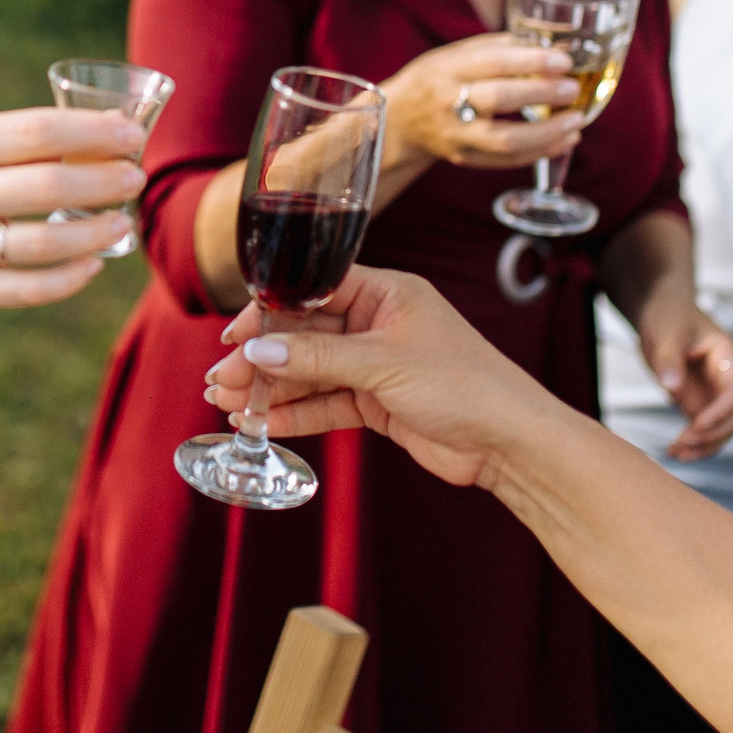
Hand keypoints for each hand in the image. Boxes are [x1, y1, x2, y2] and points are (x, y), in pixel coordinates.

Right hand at [0, 108, 148, 309]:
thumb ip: (23, 139)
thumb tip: (111, 135)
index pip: (37, 131)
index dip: (93, 132)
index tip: (132, 134)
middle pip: (48, 187)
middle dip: (105, 181)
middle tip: (135, 178)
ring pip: (44, 244)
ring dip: (96, 233)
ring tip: (122, 221)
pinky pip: (28, 290)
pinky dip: (69, 279)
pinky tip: (93, 265)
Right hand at [199, 265, 557, 489]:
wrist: (511, 442)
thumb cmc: (467, 385)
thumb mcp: (385, 363)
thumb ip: (319, 356)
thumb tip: (261, 349)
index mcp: (387, 292)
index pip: (313, 290)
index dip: (270, 312)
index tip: (234, 336)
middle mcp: (378, 323)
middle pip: (304, 333)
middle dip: (262, 356)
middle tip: (222, 378)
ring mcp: (376, 364)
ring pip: (310, 372)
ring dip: (271, 388)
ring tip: (228, 404)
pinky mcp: (378, 403)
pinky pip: (325, 403)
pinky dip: (295, 413)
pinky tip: (264, 422)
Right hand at [382, 35, 584, 169]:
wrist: (400, 119)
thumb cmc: (438, 78)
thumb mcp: (459, 53)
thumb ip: (505, 49)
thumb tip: (557, 49)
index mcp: (447, 68)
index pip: (493, 63)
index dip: (531, 62)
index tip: (564, 62)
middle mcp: (448, 102)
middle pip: (498, 99)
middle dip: (542, 94)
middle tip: (573, 90)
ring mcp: (456, 135)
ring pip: (506, 140)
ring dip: (548, 133)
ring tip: (577, 122)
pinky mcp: (464, 158)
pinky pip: (507, 160)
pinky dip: (541, 151)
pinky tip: (564, 140)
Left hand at [631, 284, 732, 460]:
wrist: (661, 310)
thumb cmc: (668, 316)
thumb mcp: (666, 333)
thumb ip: (669, 360)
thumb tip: (671, 387)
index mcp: (727, 356)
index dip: (720, 412)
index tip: (697, 426)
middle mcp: (727, 377)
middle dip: (713, 434)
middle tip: (683, 444)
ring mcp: (715, 391)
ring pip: (724, 427)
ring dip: (706, 444)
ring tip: (677, 454)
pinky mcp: (700, 401)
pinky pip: (705, 428)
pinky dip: (695, 442)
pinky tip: (676, 451)